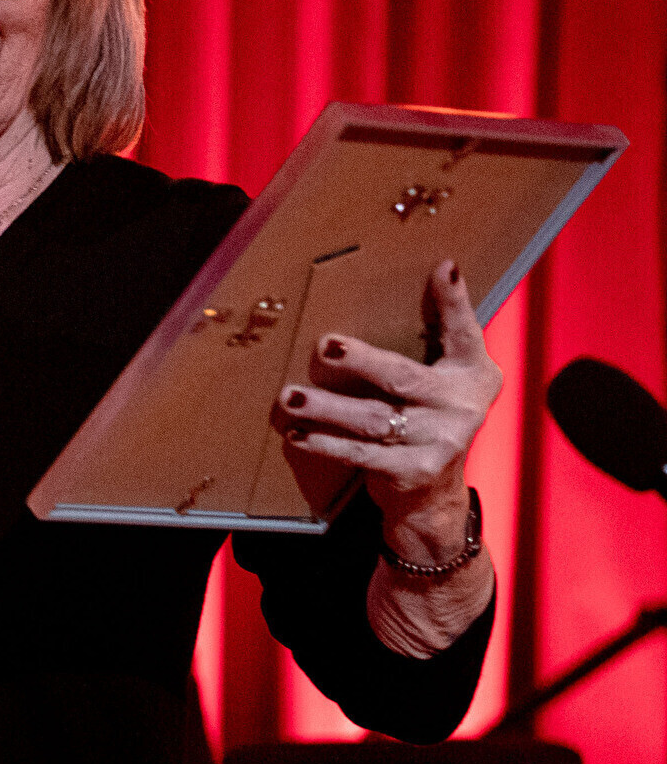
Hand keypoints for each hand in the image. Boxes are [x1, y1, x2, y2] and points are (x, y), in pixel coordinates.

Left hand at [277, 259, 500, 563]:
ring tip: (292, 397)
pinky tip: (298, 433)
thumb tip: (424, 276)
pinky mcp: (414, 472)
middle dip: (361, 361)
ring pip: (373, 418)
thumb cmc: (426, 420)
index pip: (464, 333)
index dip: (455, 301)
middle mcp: (463, 407)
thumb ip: (432, 339)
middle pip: (403, 378)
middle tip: (324, 346)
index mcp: (472, 374)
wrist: (434, 494)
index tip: (445, 268)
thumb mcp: (440, 380)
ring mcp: (441, 443)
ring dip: (327, 408)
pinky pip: (360, 453)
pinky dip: (325, 443)